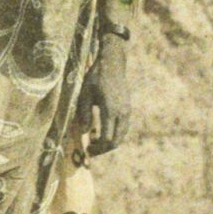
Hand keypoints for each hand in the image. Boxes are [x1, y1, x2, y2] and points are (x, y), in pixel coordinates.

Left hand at [78, 38, 129, 157]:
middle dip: (104, 149)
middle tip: (91, 150)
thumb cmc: (95, 77)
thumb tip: (84, 132)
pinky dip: (114, 134)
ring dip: (109, 142)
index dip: (98, 148)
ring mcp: (127, 111)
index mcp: (110, 110)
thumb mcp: (85, 94)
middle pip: (117, 141)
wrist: (113, 64)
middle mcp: (122, 113)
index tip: (87, 149)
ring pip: (122, 135)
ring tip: (95, 141)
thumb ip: (84, 114)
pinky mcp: (128, 109)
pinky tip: (102, 131)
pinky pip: (123, 128)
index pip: (108, 138)